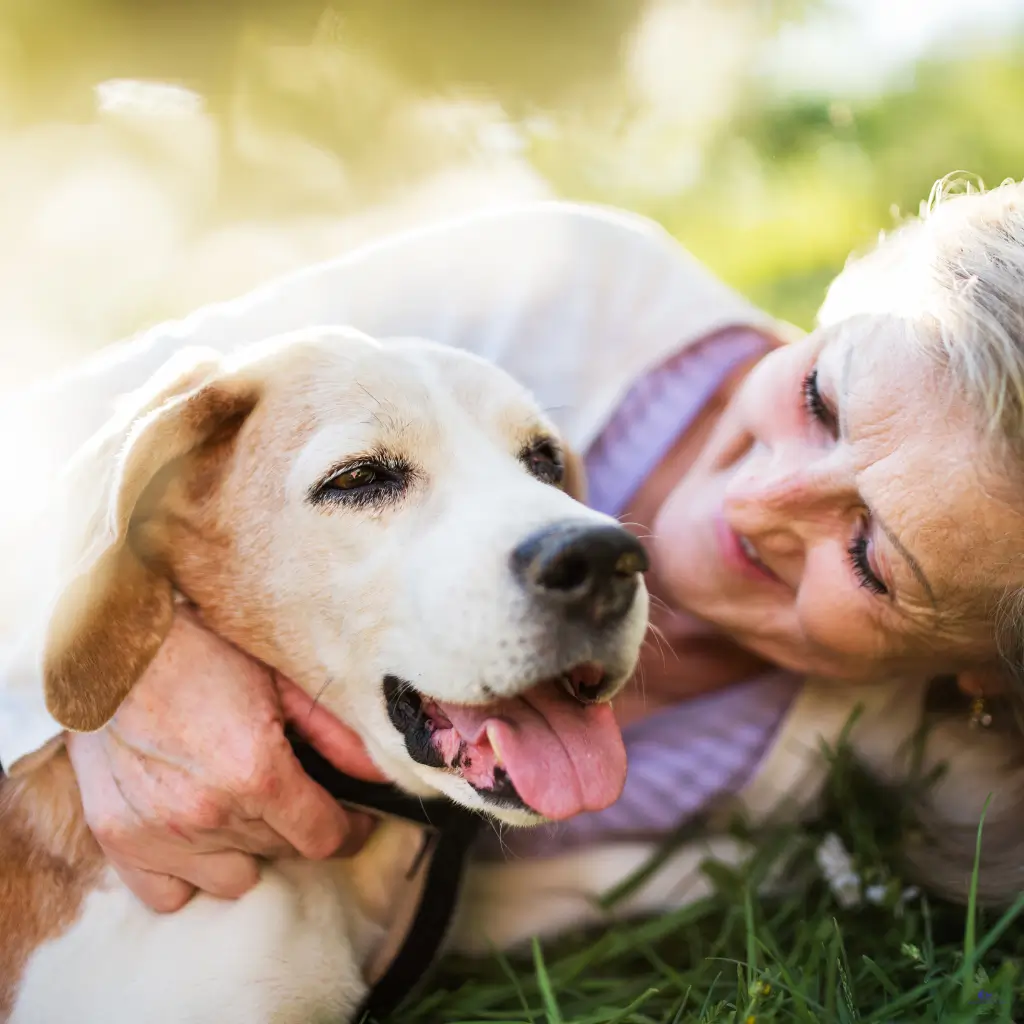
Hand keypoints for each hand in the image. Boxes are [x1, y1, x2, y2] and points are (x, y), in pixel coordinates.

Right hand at [66, 605, 384, 912]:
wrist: (116, 649)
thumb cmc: (204, 655)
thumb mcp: (281, 682)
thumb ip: (335, 734)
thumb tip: (376, 773)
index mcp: (257, 772)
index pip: (323, 838)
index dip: (349, 831)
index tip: (353, 820)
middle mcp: (210, 813)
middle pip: (282, 853)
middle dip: (298, 826)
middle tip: (292, 792)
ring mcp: (162, 834)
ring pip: (235, 878)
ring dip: (249, 850)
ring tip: (243, 809)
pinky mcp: (121, 841)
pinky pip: (171, 894)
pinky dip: (191, 874)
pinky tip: (199, 836)